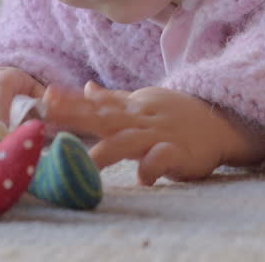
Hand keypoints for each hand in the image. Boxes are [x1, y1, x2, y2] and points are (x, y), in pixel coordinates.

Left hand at [42, 82, 264, 185]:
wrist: (220, 122)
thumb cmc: (176, 115)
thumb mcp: (142, 103)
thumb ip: (112, 99)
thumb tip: (84, 87)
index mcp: (130, 107)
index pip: (96, 103)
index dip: (70, 101)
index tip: (44, 97)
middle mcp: (140, 118)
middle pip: (104, 117)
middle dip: (76, 116)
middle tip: (49, 116)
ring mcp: (160, 134)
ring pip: (130, 141)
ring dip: (108, 150)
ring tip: (87, 162)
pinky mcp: (180, 152)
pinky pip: (165, 159)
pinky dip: (153, 166)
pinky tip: (142, 177)